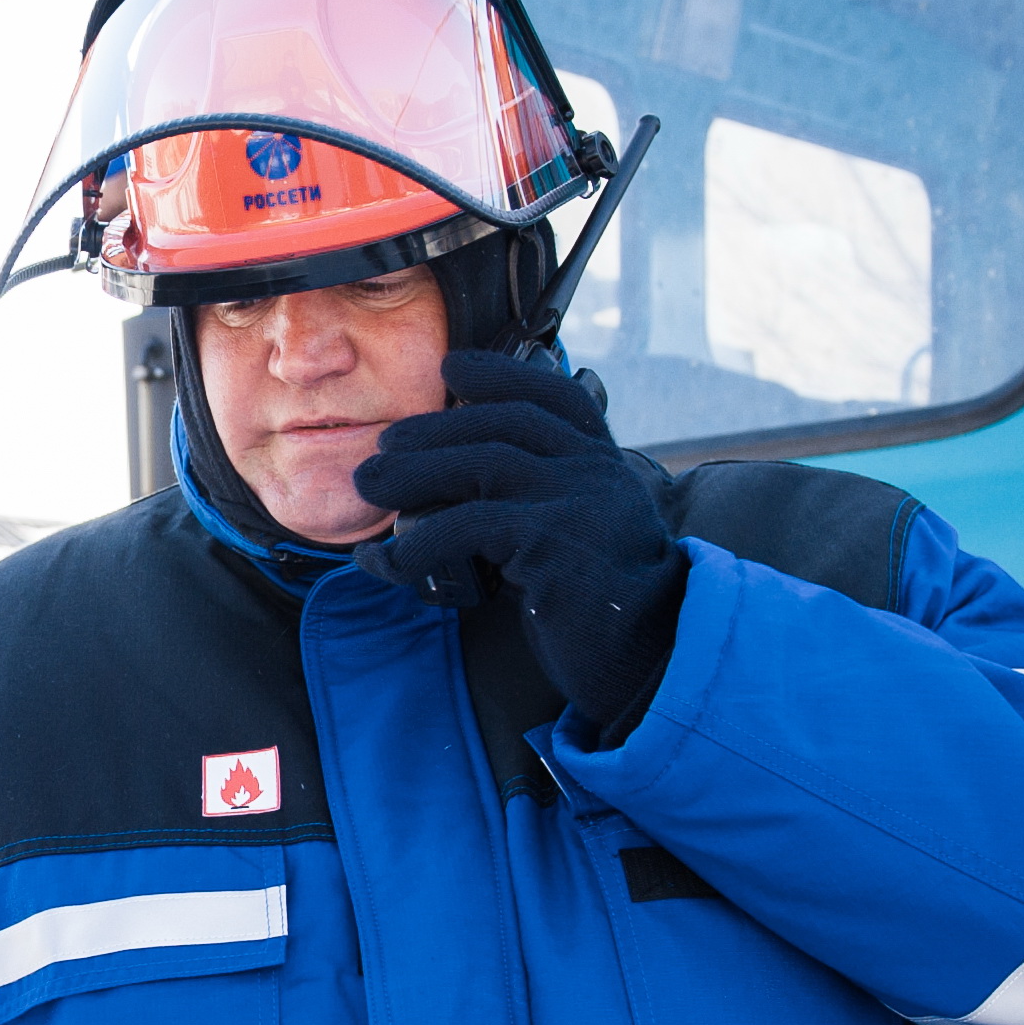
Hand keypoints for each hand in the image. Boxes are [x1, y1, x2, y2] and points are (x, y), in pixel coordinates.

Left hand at [352, 349, 686, 739]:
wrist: (654, 656)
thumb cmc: (605, 605)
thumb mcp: (586, 535)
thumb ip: (549, 501)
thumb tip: (462, 490)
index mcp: (604, 463)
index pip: (555, 396)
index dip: (502, 374)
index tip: (452, 368)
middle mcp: (595, 471)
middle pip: (503, 424)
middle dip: (434, 430)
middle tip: (382, 448)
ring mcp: (577, 501)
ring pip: (481, 462)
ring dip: (413, 472)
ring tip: (368, 487)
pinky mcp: (553, 543)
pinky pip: (467, 524)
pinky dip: (417, 541)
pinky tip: (387, 560)